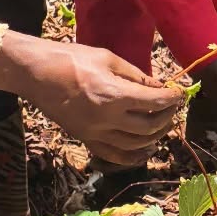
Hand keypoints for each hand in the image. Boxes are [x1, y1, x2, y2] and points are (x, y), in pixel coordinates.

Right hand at [0, 33, 183, 164]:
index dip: (172, 99)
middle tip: (173, 107)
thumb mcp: (108, 58)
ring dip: (154, 137)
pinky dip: (134, 157)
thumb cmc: (71, 58)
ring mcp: (95, 133)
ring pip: (135, 145)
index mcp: (113, 94)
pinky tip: (146, 149)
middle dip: (166, 117)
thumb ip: (136, 76)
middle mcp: (106, 119)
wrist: (36, 73)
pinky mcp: (85, 139)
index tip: (180, 94)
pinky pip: (114, 156)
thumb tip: (159, 87)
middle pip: (149, 127)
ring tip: (162, 124)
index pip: (154, 102)